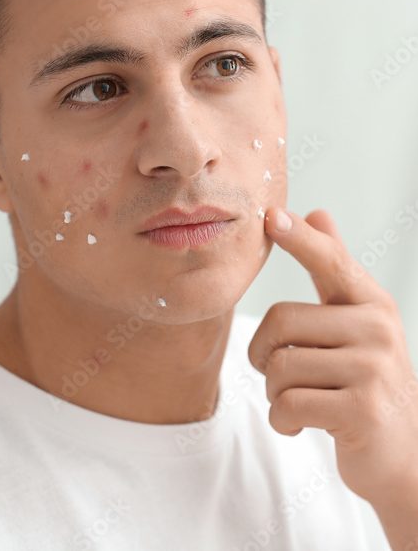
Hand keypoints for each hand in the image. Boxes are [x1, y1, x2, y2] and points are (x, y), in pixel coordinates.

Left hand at [248, 207, 417, 503]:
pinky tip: (302, 424)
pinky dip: (282, 420)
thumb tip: (318, 212)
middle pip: (279, 321)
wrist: (404, 454)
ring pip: (279, 367)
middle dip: (264, 354)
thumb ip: (335, 270)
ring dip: (274, 392)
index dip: (298, 239)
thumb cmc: (366, 381)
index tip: (270, 216)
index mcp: (371, 303)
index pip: (330, 262)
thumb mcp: (356, 323)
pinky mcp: (362, 410)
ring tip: (301, 399)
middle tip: (280, 374)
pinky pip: (288, 405)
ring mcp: (373, 369)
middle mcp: (377, 328)